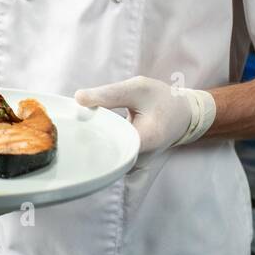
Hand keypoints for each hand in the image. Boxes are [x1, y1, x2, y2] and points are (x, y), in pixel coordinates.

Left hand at [74, 75, 215, 166]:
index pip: (109, 145)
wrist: (181, 116)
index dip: (89, 135)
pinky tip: (92, 132)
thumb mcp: (138, 88)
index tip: (75, 125)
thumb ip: (109, 94)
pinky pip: (107, 157)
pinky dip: (99, 144)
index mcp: (145, 140)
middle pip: (103, 154)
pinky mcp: (126, 165)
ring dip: (92, 141)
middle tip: (73, 124)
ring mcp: (132, 166)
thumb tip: (78, 98)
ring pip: (103, 157)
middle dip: (85, 139)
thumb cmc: (161, 99)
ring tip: (83, 126)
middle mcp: (138, 160)